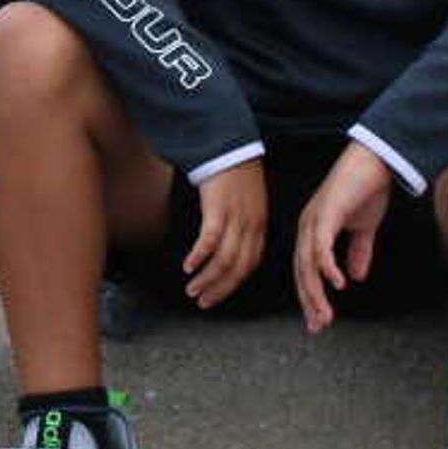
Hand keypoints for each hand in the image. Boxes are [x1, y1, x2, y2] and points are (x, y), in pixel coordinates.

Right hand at [182, 161, 267, 309]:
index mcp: (259, 225)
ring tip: (192, 289)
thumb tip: (227, 245)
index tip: (218, 294)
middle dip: (220, 289)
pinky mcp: (219, 210)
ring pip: (225, 260)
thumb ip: (242, 224)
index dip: (233, 283)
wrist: (230, 146)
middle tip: (203, 302)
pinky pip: (210, 241)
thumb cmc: (235, 173)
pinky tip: (188, 266)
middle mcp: (251, 226)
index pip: (250, 264)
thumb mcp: (247, 202)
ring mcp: (236, 219)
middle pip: (239, 268)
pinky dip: (199, 257)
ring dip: (208, 279)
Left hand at [291, 144, 395, 332]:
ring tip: (326, 315)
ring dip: (316, 292)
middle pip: (301, 272)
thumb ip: (358, 252)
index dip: (311, 296)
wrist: (376, 160)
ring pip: (308, 264)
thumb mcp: (364, 228)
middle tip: (318, 326)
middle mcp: (307, 227)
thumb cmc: (367, 189)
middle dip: (310, 302)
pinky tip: (337, 283)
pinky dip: (327, 266)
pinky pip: (321, 245)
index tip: (317, 321)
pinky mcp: (326, 212)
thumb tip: (356, 276)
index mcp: (313, 231)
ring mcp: (314, 219)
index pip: (306, 270)